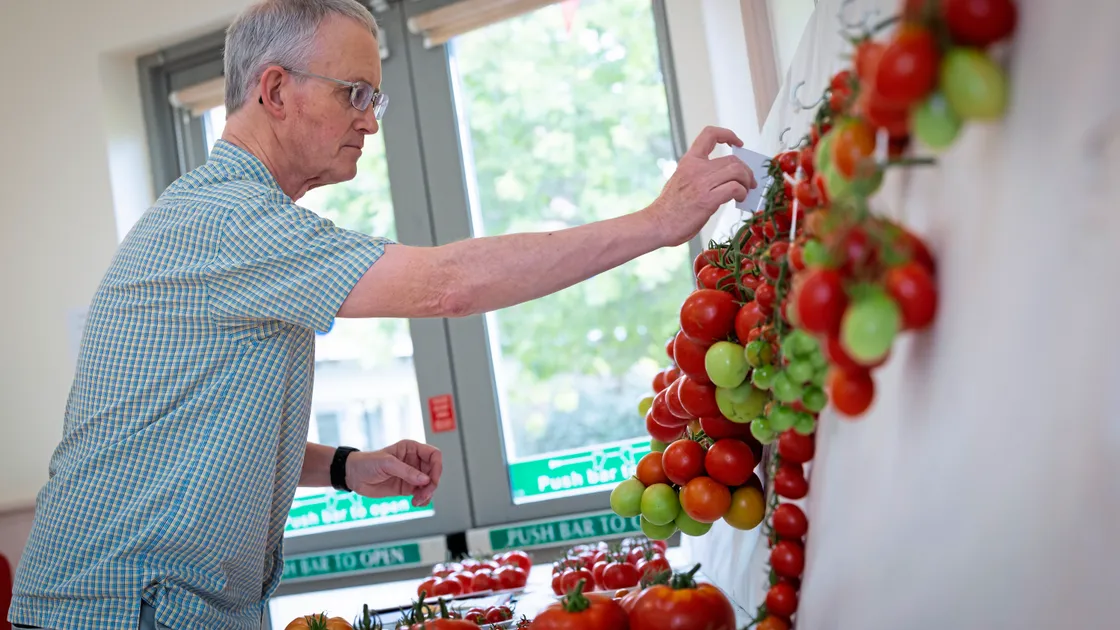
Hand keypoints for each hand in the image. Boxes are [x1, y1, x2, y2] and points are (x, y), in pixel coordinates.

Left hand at [345, 440, 442, 506]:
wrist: (352, 476)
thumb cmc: (366, 462)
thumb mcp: (386, 463)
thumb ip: (406, 471)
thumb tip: (425, 479)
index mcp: (411, 449)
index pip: (434, 455)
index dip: (437, 467)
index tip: (431, 480)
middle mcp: (414, 461)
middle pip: (434, 472)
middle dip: (432, 484)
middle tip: (424, 494)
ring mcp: (411, 475)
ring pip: (429, 484)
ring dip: (427, 494)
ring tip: (417, 501)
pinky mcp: (407, 487)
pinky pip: (421, 493)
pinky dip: (423, 499)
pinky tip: (416, 503)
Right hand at [645, 126, 756, 246]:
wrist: (656, 224)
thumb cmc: (669, 209)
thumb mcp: (680, 180)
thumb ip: (698, 175)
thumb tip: (723, 180)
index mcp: (688, 161)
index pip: (709, 135)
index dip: (728, 134)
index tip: (738, 143)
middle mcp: (696, 168)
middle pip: (732, 159)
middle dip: (746, 170)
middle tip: (750, 182)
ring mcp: (702, 183)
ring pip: (737, 170)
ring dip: (747, 181)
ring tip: (745, 192)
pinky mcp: (708, 199)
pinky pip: (735, 188)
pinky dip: (742, 193)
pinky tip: (739, 199)